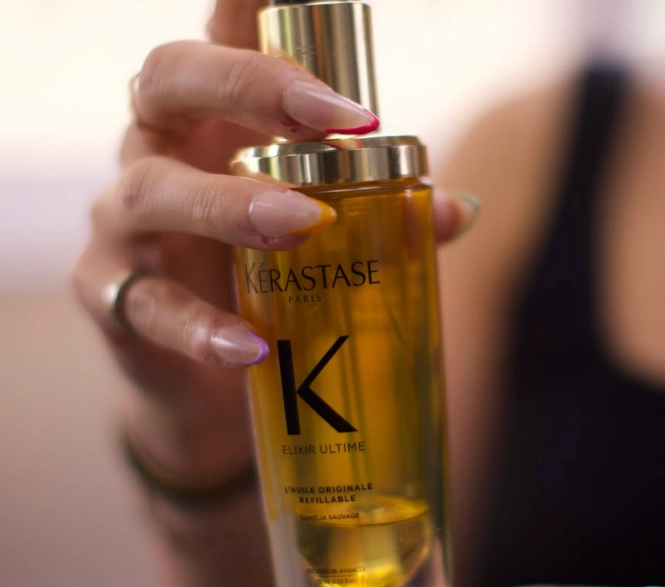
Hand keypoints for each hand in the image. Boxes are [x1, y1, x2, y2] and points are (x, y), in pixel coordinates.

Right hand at [71, 0, 476, 505]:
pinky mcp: (110, 295)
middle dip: (250, 83)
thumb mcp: (325, 234)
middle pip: (170, 77)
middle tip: (336, 117)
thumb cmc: (269, 278)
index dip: (253, 3)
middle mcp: (160, 148)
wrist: (210, 375)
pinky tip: (250, 344)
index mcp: (216, 118)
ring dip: (230, 203)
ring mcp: (126, 221)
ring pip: (151, 189)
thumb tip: (457, 210)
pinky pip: (141, 304)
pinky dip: (198, 324)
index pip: (224, 36)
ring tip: (302, 224)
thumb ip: (384, 215)